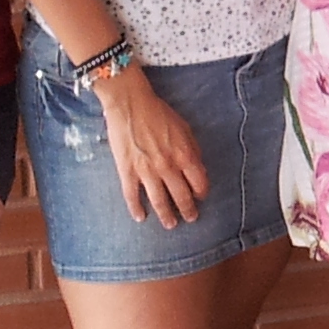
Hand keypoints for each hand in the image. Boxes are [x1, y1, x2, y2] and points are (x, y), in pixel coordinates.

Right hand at [96, 65, 208, 226]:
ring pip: (159, 201)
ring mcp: (147, 172)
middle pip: (181, 196)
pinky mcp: (127, 171)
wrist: (130, 104)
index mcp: (185, 155)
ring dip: (166, 215)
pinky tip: (140, 217)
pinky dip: (136, 209)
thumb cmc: (159, 112)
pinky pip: (132, 196)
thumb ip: (192, 150)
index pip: (199, 183)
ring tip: (170, 224)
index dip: (201, 193)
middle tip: (190, 218)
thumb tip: (198, 169)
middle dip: (187, 210)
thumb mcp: (185, 128)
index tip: (200, 197)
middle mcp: (168, 167)